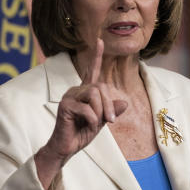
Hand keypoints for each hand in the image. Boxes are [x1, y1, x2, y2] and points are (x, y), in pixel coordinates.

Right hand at [35, 39, 127, 188]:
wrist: (66, 148)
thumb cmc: (81, 134)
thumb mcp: (101, 122)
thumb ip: (111, 110)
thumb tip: (124, 102)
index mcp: (84, 92)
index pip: (91, 71)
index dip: (97, 56)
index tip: (100, 41)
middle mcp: (75, 90)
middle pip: (100, 86)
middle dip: (109, 104)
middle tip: (111, 121)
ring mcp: (69, 97)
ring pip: (95, 94)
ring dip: (101, 111)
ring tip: (97, 123)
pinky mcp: (65, 105)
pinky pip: (87, 108)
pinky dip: (92, 119)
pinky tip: (87, 125)